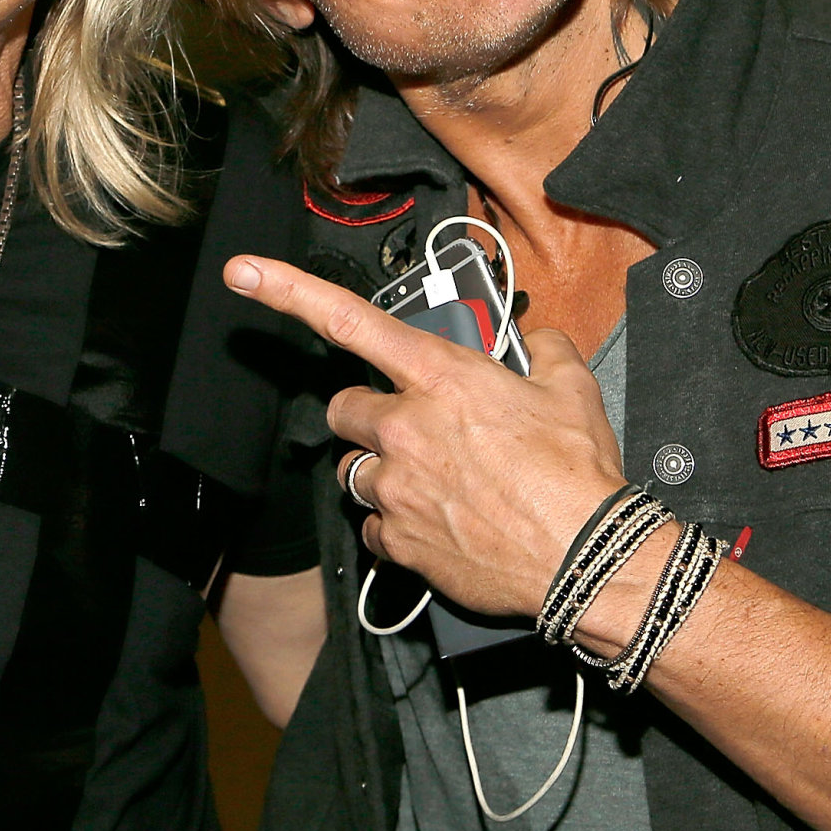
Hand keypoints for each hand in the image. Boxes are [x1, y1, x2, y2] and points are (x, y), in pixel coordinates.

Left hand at [223, 255, 623, 616]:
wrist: (585, 557)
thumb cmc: (576, 473)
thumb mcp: (572, 388)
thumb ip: (543, 348)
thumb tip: (535, 340)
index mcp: (441, 378)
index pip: (349, 321)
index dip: (288, 291)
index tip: (244, 273)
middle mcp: (404, 427)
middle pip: (344, 409)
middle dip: (369, 416)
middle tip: (413, 428)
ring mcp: (394, 486)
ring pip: (351, 470)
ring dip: (379, 471)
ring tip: (431, 481)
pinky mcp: (397, 539)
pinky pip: (372, 527)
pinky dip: (396, 526)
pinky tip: (436, 525)